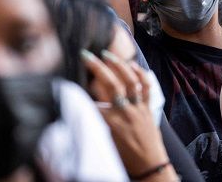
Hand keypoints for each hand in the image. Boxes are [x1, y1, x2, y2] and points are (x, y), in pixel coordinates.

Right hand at [82, 50, 170, 176]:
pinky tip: (132, 65)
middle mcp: (125, 113)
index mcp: (111, 123)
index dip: (82, 87)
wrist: (149, 167)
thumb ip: (94, 123)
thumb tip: (80, 106)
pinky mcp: (149, 109)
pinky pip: (146, 87)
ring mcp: (138, 109)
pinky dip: (140, 74)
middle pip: (111, 84)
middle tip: (86, 55)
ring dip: (119, 65)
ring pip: (130, 81)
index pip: (92, 100)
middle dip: (98, 67)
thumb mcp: (103, 141)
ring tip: (107, 54)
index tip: (72, 76)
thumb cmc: (123, 158)